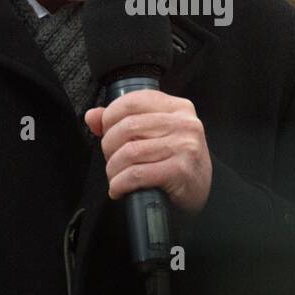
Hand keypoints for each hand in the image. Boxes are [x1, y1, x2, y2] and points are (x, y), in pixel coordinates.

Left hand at [84, 90, 211, 215]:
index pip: (133, 101)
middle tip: (111, 160)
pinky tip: (119, 189)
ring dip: (113, 169)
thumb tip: (92, 116)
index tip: (106, 133)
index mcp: (178, 108)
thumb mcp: (155, 135)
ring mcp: (184, 146)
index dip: (110, 117)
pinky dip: (120, 184)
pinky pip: (136, 174)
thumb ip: (123, 122)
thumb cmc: (176, 162)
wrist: (202, 193)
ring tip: (115, 177)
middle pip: (128, 127)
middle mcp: (184, 124)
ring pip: (129, 152)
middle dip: (109, 147)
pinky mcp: (180, 171)